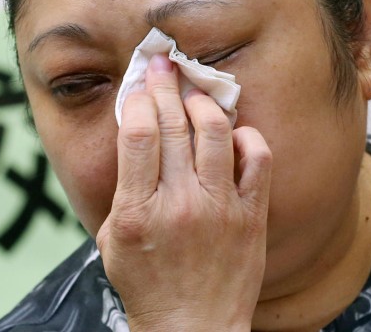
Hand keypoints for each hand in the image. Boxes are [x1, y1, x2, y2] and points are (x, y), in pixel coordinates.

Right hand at [95, 53, 271, 331]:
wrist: (190, 329)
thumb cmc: (146, 284)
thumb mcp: (112, 238)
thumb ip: (122, 188)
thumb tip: (134, 133)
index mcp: (136, 211)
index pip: (139, 134)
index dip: (138, 100)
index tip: (138, 87)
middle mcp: (179, 205)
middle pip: (175, 124)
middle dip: (165, 85)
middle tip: (163, 65)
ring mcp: (219, 210)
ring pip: (216, 132)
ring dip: (203, 102)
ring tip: (194, 91)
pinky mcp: (251, 218)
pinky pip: (258, 161)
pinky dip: (247, 137)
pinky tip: (234, 131)